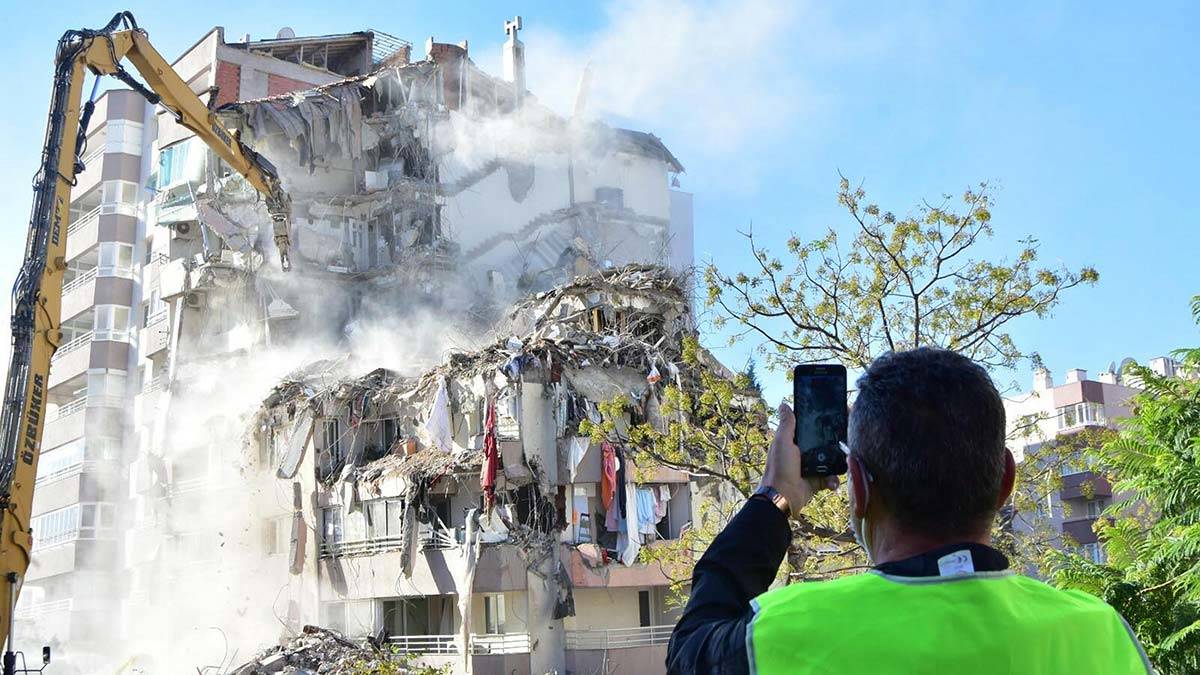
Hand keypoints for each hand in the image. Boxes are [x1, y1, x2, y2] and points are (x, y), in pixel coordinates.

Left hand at [759, 402, 838, 517]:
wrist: (783, 496)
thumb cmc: (779, 467)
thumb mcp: (782, 442)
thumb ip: (787, 424)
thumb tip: (784, 404)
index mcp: (795, 442)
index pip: (812, 430)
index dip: (823, 425)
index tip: (837, 418)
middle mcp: (804, 454)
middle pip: (824, 445)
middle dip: (836, 444)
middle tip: (847, 441)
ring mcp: (811, 468)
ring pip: (831, 461)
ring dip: (837, 463)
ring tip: (844, 462)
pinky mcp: (817, 481)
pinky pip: (830, 477)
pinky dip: (833, 480)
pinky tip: (832, 481)